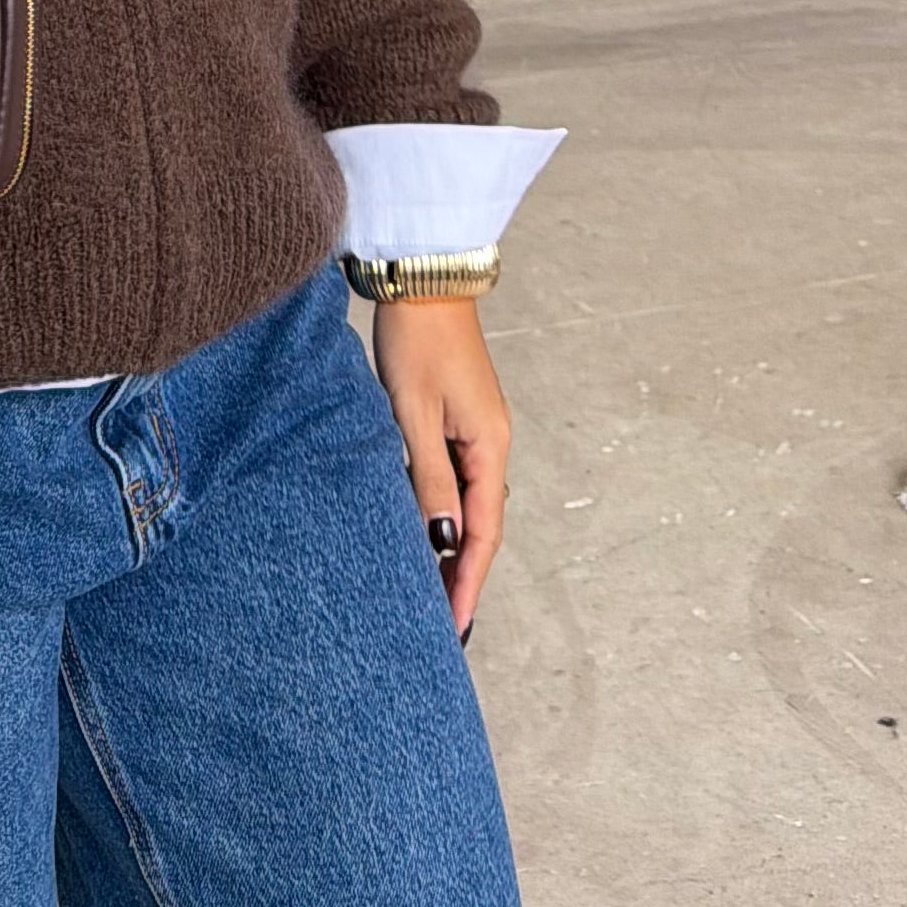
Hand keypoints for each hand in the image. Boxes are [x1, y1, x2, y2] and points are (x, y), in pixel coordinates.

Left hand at [370, 293, 510, 636]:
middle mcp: (491, 443)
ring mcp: (478, 430)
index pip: (484, 532)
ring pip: (469, 503)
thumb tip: (445, 540)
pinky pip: (458, 479)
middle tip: (441, 619)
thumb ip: (430, 478)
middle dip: (463, 573)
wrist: (423, 281)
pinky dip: (445, 511)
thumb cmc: (417, 341)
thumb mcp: (415, 413)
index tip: (456, 624)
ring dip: (453, 545)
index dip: (469, 580)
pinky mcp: (459, 417)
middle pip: (481, 524)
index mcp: (488, 447)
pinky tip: (426, 528)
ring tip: (430, 588)